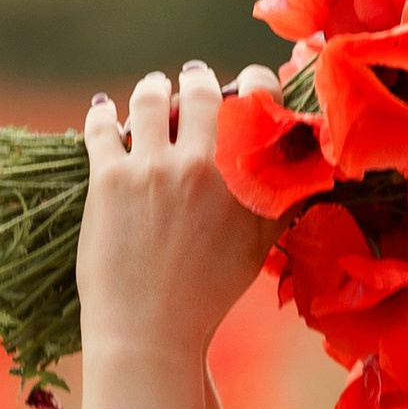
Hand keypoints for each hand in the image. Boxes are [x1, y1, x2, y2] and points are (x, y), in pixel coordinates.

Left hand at [76, 64, 281, 366]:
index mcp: (241, 177)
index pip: (257, 103)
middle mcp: (198, 164)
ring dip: (150, 89)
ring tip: (151, 90)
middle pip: (199, 91)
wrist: (150, 331)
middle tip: (194, 77)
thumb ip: (280, 199)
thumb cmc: (209, 294)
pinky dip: (102, 113)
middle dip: (197, 79)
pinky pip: (101, 127)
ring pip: (147, 99)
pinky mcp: (107, 179)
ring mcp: (150, 168)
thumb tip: (306, 165)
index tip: (252, 81)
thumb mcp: (259, 245)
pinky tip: (104, 111)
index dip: (257, 81)